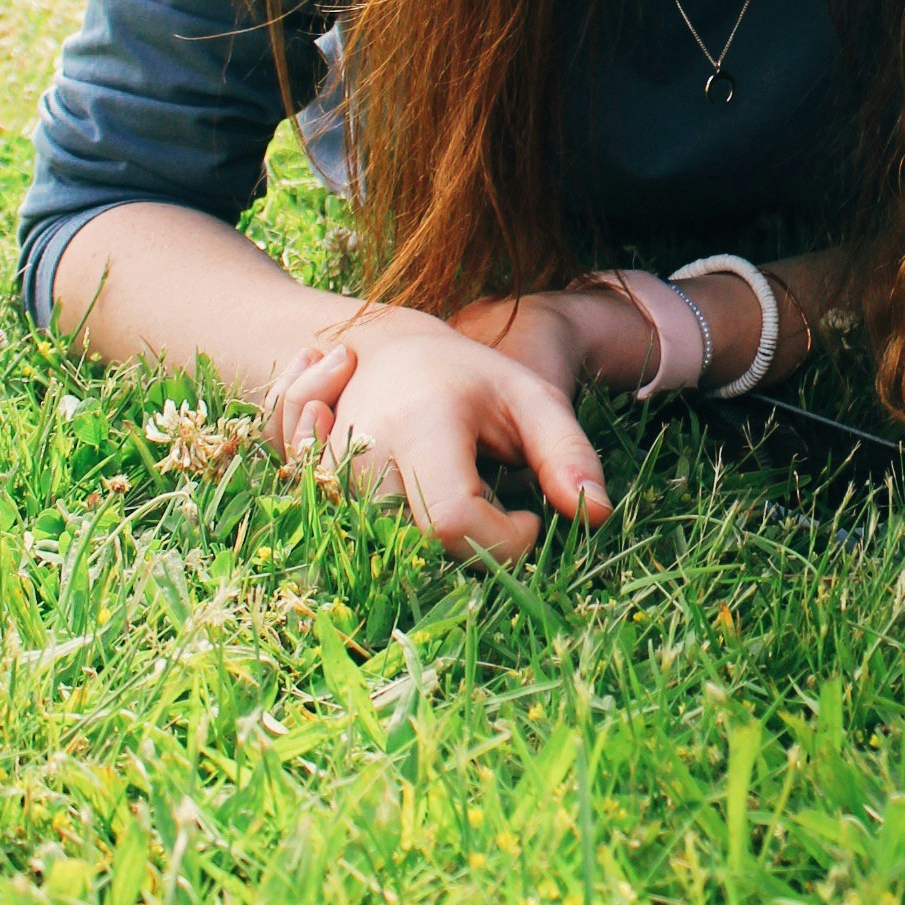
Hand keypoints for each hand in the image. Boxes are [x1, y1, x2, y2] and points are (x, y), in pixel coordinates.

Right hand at [263, 302, 611, 562]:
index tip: (529, 518)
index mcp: (421, 422)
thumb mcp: (532, 399)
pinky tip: (393, 487)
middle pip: (420, 549)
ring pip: (387, 554)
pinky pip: (344, 542)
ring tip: (435, 477)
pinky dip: (377, 532)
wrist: (385, 350)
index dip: (503, 540)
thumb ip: (568, 453)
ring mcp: (325, 473)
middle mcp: (360, 451)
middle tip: (477, 484)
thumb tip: (596, 516)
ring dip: (425, 532)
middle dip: (465, 538)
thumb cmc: (472, 378)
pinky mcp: (308, 491)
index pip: (456, 524)